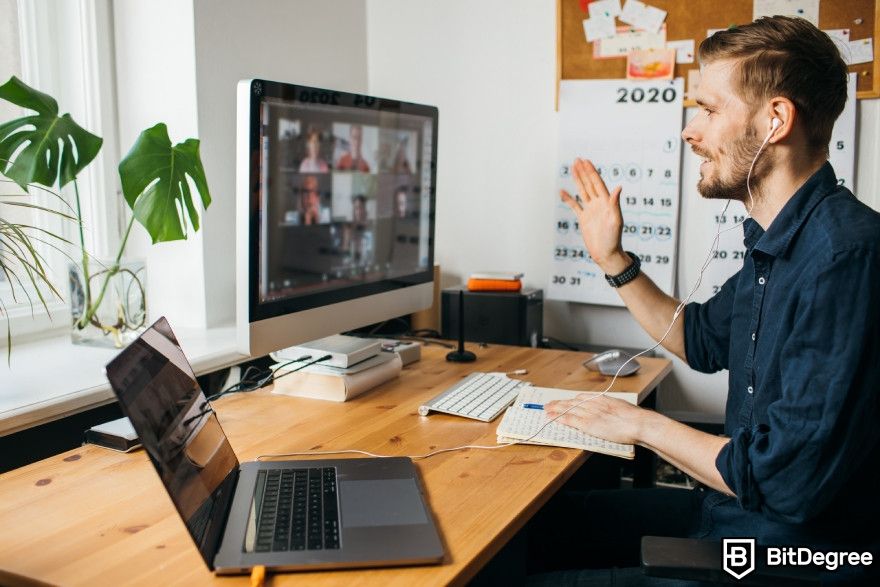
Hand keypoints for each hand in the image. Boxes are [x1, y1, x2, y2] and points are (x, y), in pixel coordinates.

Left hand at [544, 394, 648, 445]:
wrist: (637, 423)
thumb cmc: (635, 418)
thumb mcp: (622, 407)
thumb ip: (613, 408)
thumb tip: (613, 411)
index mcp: (602, 399)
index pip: (581, 397)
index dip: (571, 400)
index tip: (565, 400)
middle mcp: (593, 403)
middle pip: (572, 402)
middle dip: (559, 403)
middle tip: (549, 404)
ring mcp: (590, 413)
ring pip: (568, 409)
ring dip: (556, 409)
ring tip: (547, 409)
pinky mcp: (588, 423)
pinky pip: (570, 420)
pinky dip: (560, 418)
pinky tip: (553, 418)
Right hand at [560, 158, 627, 273]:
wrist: (606, 253)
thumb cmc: (613, 239)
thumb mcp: (615, 221)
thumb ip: (615, 203)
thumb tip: (618, 187)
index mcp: (606, 203)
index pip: (597, 183)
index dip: (592, 172)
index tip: (586, 161)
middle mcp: (598, 204)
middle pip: (589, 184)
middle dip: (584, 172)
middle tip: (577, 160)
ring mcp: (591, 210)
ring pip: (582, 191)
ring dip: (578, 180)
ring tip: (572, 168)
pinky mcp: (584, 219)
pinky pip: (574, 206)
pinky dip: (568, 198)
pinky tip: (562, 191)